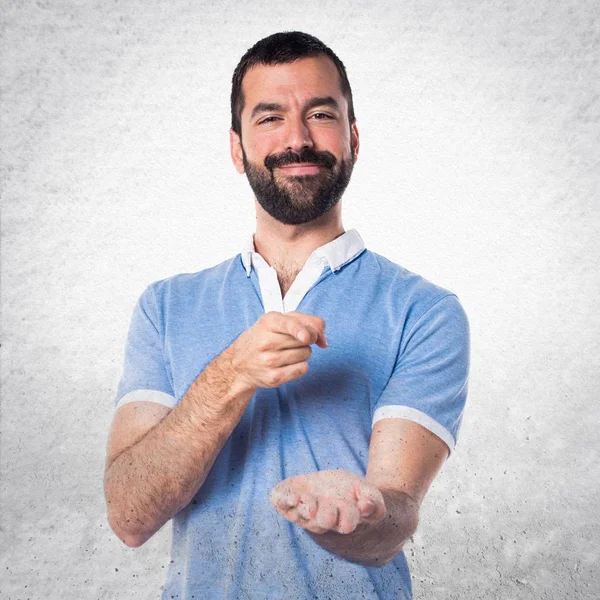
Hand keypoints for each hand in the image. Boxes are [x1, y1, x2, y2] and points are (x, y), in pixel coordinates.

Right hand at [230, 311, 326, 390]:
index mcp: (268, 322)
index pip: (288, 324)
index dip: (300, 330)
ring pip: (306, 353)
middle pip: (305, 339)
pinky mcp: (274, 378)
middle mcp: (266, 342)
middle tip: (289, 340)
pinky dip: (300, 365)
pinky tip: (286, 364)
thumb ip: (307, 321)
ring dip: (302, 352)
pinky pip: (303, 368)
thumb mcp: (280, 321)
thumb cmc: (265, 337)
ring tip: (285, 352)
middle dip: (305, 338)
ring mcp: (269, 361)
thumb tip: (323, 340)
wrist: (239, 364)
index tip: (306, 337)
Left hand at [270, 469, 385, 534]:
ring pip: (300, 514)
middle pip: (321, 521)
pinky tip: (290, 497)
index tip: (348, 521)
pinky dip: (282, 500)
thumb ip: (373, 501)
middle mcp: (321, 519)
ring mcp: (302, 511)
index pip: (346, 521)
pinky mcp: (287, 499)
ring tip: (304, 502)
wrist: (331, 490)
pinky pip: (280, 502)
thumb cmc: (352, 494)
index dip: (347, 520)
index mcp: (342, 519)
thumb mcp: (368, 493)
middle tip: (328, 516)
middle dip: (324, 516)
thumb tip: (366, 506)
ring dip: (302, 507)